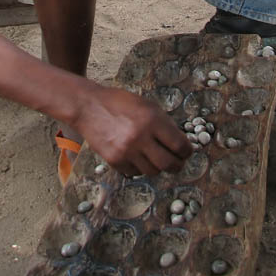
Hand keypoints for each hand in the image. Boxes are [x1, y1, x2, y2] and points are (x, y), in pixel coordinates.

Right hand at [74, 85, 191, 176]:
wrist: (88, 107)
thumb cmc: (120, 102)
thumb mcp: (146, 105)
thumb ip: (164, 123)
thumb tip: (180, 143)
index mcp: (152, 120)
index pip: (179, 146)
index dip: (187, 151)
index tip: (186, 152)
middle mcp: (140, 137)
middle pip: (169, 164)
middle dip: (177, 165)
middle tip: (177, 162)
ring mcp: (127, 151)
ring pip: (153, 171)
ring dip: (158, 166)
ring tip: (155, 157)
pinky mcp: (115, 161)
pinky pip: (136, 172)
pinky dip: (140, 167)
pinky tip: (138, 156)